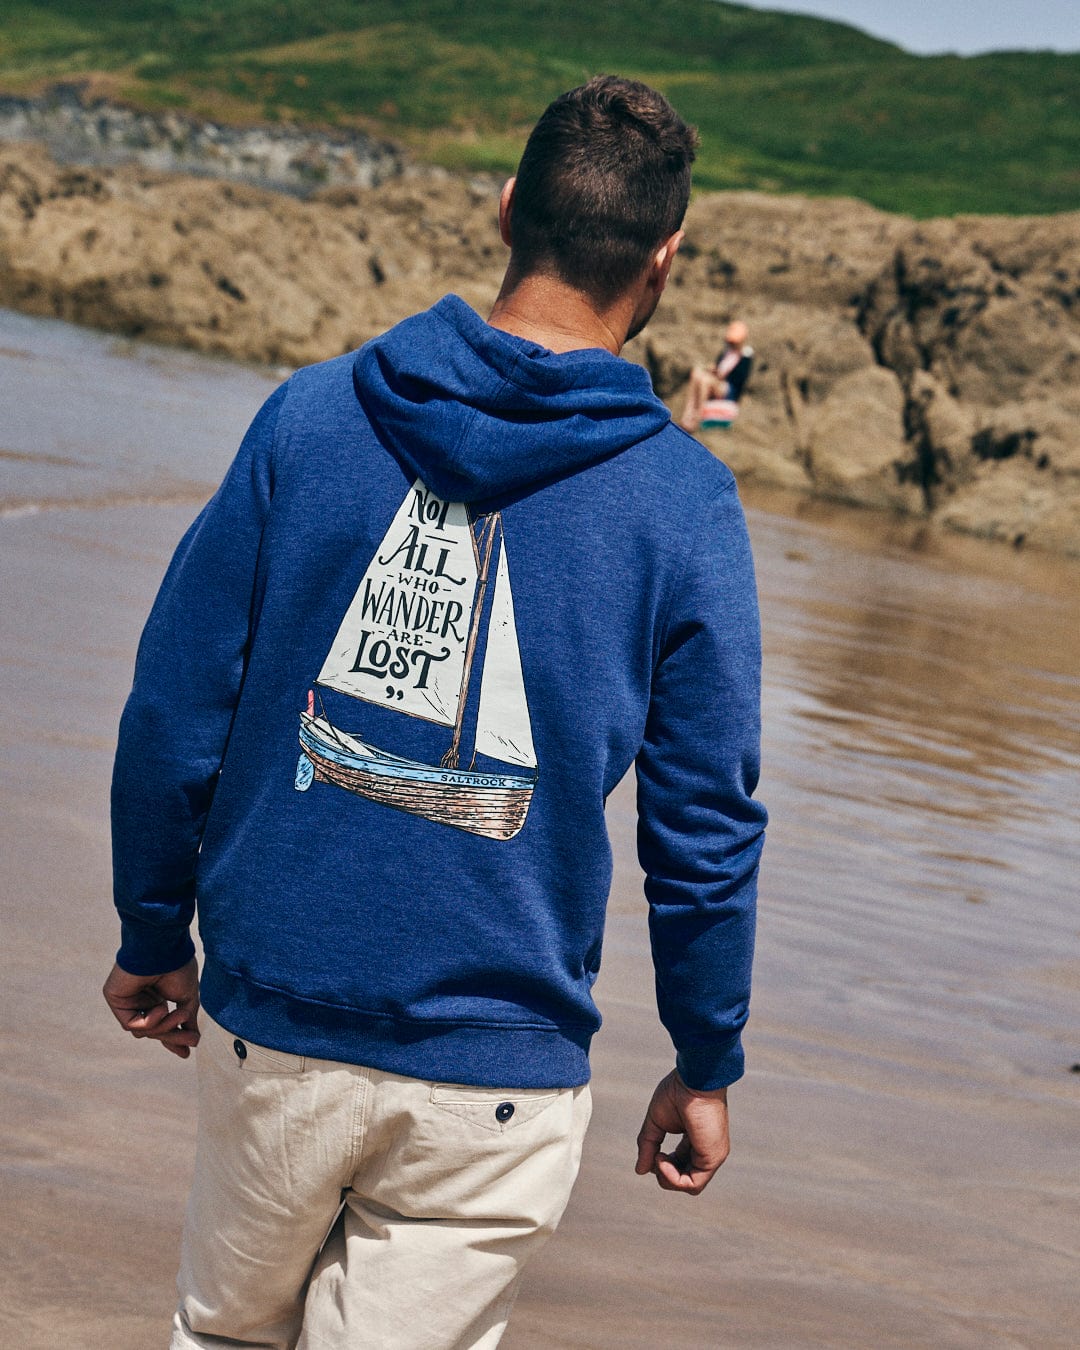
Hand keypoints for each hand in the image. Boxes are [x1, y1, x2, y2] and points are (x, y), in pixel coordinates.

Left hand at [102, 957, 200, 1057]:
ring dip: (165, 1028)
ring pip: (143, 1031)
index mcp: (155, 995)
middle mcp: (140, 998)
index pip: (161, 1023)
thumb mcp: (187, 998)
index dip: (173, 1038)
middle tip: (192, 1041)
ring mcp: (127, 999)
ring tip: (180, 1013)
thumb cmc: (177, 966)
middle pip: (153, 1031)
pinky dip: (150, 1021)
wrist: (165, 948)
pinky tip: (161, 1007)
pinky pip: (131, 1024)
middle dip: (173, 1036)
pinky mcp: (115, 998)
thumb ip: (186, 1020)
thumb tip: (194, 1039)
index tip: (186, 1053)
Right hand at [634, 1069, 729, 1194]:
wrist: (695, 1078)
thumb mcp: (657, 1122)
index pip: (679, 1164)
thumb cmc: (679, 1091)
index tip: (653, 1149)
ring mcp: (711, 1156)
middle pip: (684, 1178)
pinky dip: (672, 1178)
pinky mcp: (712, 1158)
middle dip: (663, 1173)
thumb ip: (648, 1145)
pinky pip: (692, 1184)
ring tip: (658, 1156)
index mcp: (694, 1140)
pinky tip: (662, 1160)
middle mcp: (705, 1150)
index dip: (662, 1164)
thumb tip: (640, 1170)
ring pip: (689, 1186)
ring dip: (666, 1177)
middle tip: (655, 1155)